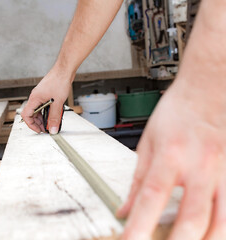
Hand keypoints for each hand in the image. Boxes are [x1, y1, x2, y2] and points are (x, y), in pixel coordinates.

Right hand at [21, 67, 73, 133]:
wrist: (64, 70)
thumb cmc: (59, 81)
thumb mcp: (57, 103)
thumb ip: (54, 117)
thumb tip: (52, 129)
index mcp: (34, 99)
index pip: (26, 115)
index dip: (31, 125)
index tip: (39, 130)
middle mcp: (35, 97)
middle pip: (32, 114)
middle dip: (38, 123)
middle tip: (47, 128)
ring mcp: (40, 95)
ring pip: (38, 110)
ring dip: (44, 117)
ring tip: (52, 122)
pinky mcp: (46, 94)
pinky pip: (44, 105)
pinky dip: (48, 111)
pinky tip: (55, 114)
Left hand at [117, 80, 225, 238]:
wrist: (209, 89)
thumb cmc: (176, 112)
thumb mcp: (148, 142)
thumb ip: (138, 180)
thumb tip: (124, 210)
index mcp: (170, 155)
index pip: (150, 198)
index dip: (139, 226)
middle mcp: (199, 166)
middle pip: (192, 218)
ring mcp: (224, 171)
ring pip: (223, 221)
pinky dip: (223, 226)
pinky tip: (212, 233)